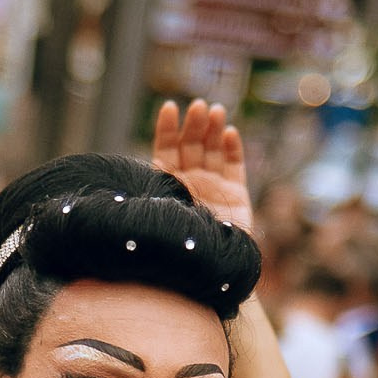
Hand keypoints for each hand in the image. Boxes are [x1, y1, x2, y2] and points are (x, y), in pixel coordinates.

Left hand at [152, 99, 253, 232]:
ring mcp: (214, 186)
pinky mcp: (236, 194)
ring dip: (213, 129)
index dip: (167, 128)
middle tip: (198, 107)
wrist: (210, 271)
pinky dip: (233, 148)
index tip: (169, 107)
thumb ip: (157, 188)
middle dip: (194, 124)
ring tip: (215, 111)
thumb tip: (141, 167)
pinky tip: (229, 132)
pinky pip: (235, 166)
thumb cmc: (178, 244)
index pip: (166, 149)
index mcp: (168, 184)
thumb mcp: (161, 212)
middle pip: (192, 145)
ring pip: (213, 150)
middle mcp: (191, 182)